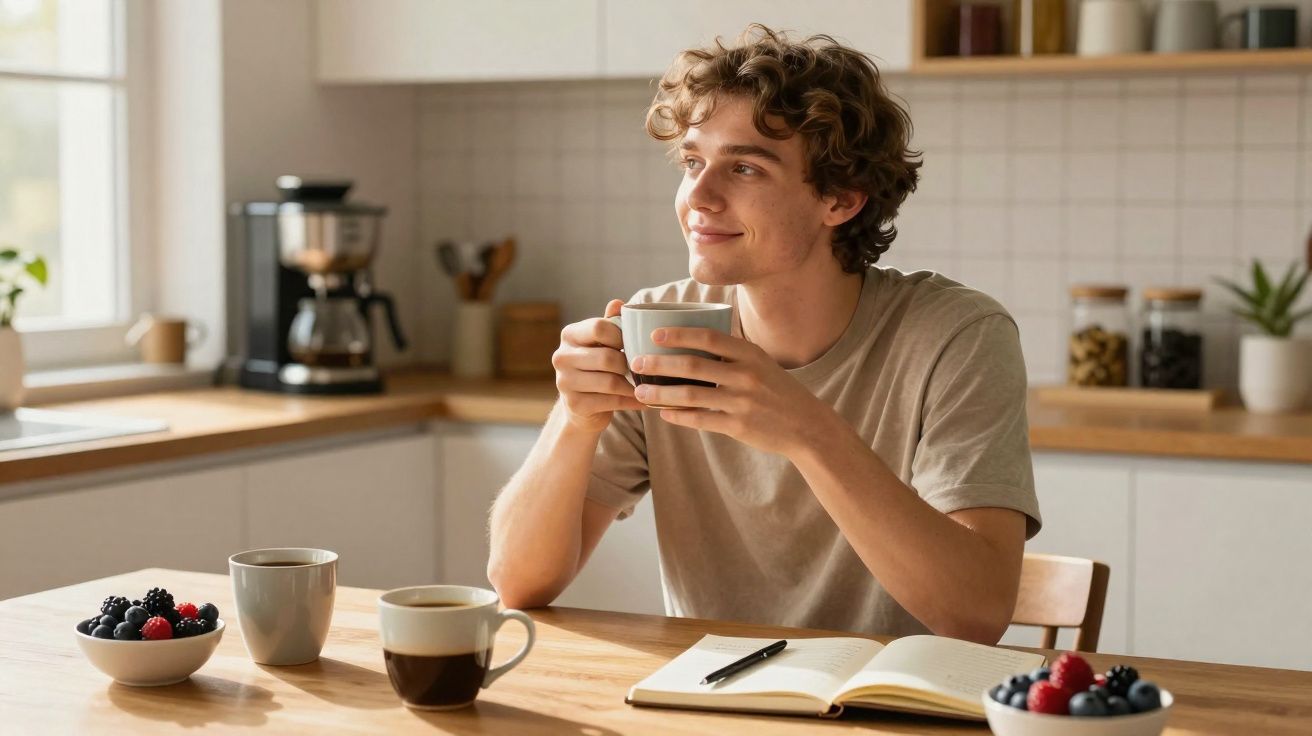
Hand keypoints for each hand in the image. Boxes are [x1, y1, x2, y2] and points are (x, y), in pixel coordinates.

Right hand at [552, 299, 645, 433]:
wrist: (582, 406)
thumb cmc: (597, 367)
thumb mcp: (602, 342)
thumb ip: (610, 323)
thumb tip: (617, 303)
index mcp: (569, 335)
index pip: (599, 328)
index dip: (622, 336)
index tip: (633, 344)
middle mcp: (561, 357)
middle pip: (607, 357)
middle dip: (629, 364)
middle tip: (641, 368)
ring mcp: (564, 382)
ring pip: (610, 381)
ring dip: (632, 385)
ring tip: (645, 384)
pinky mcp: (574, 405)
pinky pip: (611, 401)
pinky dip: (631, 401)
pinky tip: (641, 400)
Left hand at [629, 327, 833, 456]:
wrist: (807, 426)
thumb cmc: (778, 390)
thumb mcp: (761, 363)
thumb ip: (732, 352)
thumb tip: (692, 339)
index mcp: (750, 354)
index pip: (709, 337)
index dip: (680, 334)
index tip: (655, 334)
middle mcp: (746, 375)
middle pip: (693, 366)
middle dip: (660, 363)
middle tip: (636, 362)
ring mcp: (742, 402)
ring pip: (691, 395)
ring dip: (661, 393)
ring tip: (640, 392)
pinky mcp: (738, 426)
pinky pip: (701, 420)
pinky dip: (678, 416)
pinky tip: (663, 414)